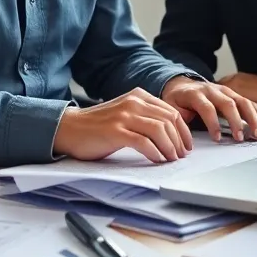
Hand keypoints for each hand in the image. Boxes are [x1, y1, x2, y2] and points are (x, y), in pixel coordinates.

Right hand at [52, 88, 192, 162]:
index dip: (183, 130)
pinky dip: (154, 152)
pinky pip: (143, 142)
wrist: (69, 128)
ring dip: (170, 147)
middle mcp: (133, 103)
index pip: (171, 111)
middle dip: (180, 140)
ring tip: (171, 159)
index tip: (187, 145)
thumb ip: (145, 116)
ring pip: (159, 130)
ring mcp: (124, 116)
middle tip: (182, 155)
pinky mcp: (115, 131)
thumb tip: (171, 133)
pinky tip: (157, 159)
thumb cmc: (98, 126)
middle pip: (169, 120)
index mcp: (138, 96)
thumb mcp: (126, 113)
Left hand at [161, 76, 256, 141]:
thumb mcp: (171, 109)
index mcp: (196, 93)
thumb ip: (178, 122)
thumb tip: (184, 141)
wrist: (181, 85)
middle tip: (240, 138)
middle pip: (228, 103)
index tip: (217, 138)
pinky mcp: (234, 95)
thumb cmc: (177, 100)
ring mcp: (226, 91)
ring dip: (252, 119)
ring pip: (243, 102)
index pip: (207, 107)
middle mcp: (213, 90)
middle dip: (236, 121)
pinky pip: (250, 103)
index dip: (212, 123)